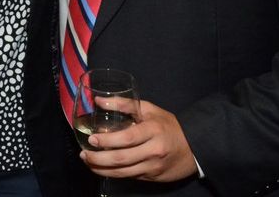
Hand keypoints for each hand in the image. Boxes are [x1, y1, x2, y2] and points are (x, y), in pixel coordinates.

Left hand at [82, 99, 197, 182]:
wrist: (194, 148)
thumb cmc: (168, 125)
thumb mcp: (149, 109)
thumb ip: (124, 104)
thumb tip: (98, 101)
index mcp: (153, 130)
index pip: (127, 138)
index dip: (107, 140)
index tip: (91, 139)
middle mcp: (153, 151)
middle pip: (123, 158)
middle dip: (99, 159)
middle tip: (84, 154)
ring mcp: (153, 167)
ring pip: (124, 172)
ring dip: (102, 169)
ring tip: (88, 162)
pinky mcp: (153, 177)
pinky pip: (130, 177)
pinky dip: (114, 174)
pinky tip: (102, 169)